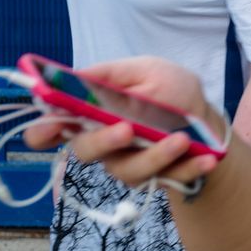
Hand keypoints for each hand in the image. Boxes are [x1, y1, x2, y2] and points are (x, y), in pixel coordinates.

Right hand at [23, 57, 221, 191]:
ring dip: (156, 155)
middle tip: (126, 130)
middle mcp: (104, 143)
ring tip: (182, 140)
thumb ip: (113, 77)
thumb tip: (77, 78)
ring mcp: (129, 164)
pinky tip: (207, 159)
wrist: (206, 120)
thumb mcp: (148, 71)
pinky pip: (169, 179)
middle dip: (103, 141)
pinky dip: (190, 169)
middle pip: (85, 151)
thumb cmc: (170, 90)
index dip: (44, 131)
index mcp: (94, 113)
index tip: (48, 129)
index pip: (54, 127)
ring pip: (129, 170)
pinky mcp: (157, 179)